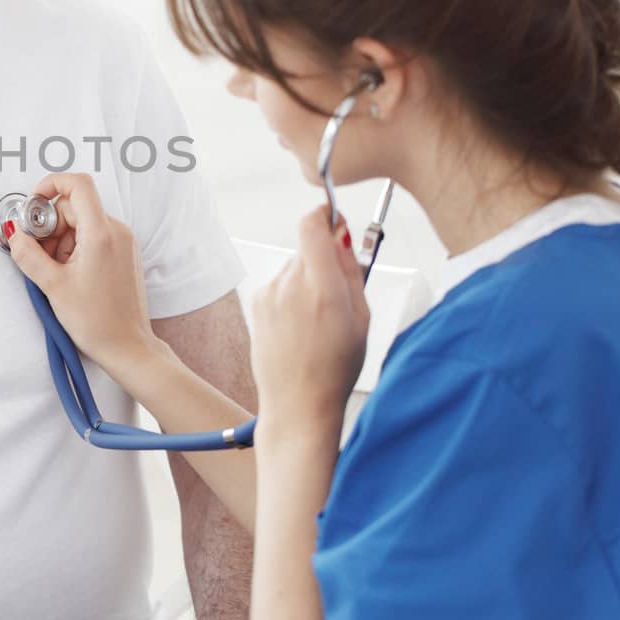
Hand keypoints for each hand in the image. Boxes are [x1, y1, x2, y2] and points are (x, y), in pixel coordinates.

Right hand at [4, 172, 159, 370]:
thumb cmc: (98, 322)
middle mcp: (117, 232)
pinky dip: (75, 248)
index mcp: (101, 234)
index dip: (51, 184)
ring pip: (82, 223)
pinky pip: (93, 236)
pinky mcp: (123, 254)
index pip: (78, 185)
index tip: (34, 200)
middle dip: (50, 225)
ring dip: (61, 240)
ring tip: (55, 271)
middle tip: (38, 252)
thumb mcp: (53, 286)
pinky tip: (68, 273)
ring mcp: (123, 242)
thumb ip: (28, 254)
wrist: (128, 347)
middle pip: (75, 207)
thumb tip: (15, 235)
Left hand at [249, 207, 369, 429]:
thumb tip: (343, 237)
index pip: (312, 226)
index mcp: (323, 288)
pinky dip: (292, 294)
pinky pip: (280, 284)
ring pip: (294, 266)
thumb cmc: (335, 369)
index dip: (325, 216)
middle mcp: (290, 285)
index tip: (335, 221)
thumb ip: (352, 272)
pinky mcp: (257, 302)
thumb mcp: (362, 319)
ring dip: (308, 278)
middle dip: (324, 258)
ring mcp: (269, 293)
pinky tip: (301, 324)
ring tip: (319, 318)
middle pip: (307, 247)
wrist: (297, 403)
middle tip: (339, 290)